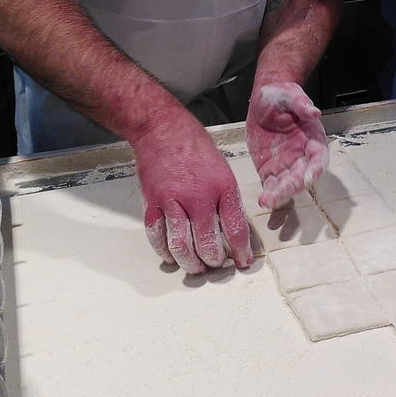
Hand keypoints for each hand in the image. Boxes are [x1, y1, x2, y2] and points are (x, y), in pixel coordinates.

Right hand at [130, 106, 251, 273]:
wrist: (162, 129)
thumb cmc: (193, 146)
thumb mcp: (222, 169)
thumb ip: (226, 199)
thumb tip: (232, 227)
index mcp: (222, 186)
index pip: (235, 227)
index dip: (241, 250)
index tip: (243, 261)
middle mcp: (198, 196)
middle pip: (207, 243)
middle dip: (214, 261)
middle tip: (216, 264)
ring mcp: (172, 201)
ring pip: (181, 245)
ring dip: (190, 263)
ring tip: (196, 267)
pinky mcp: (152, 202)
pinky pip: (157, 235)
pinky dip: (164, 251)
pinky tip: (171, 256)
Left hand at [246, 82, 328, 208]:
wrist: (264, 101)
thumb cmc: (281, 96)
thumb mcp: (290, 95)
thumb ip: (302, 104)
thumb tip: (314, 112)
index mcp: (313, 138)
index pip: (318, 156)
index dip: (315, 168)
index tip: (309, 176)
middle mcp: (303, 155)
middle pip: (303, 175)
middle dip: (294, 185)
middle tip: (283, 191)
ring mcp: (287, 164)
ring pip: (288, 183)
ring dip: (281, 194)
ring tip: (269, 200)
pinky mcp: (271, 169)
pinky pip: (272, 184)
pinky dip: (269, 193)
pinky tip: (264, 199)